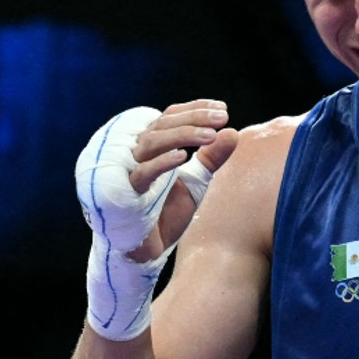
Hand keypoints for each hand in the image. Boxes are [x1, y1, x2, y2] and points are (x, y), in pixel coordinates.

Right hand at [128, 100, 238, 259]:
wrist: (148, 250)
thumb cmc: (166, 213)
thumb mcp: (196, 182)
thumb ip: (212, 158)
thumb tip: (233, 132)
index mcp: (153, 147)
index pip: (170, 117)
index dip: (195, 109)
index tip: (223, 108)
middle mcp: (138, 153)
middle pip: (162, 124)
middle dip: (194, 119)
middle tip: (222, 118)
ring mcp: (129, 170)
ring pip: (152, 142)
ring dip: (182, 135)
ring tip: (211, 135)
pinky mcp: (125, 193)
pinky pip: (142, 173)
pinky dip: (162, 162)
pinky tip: (183, 157)